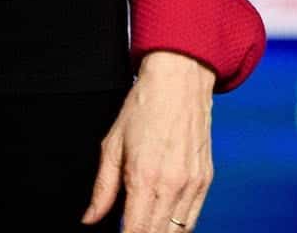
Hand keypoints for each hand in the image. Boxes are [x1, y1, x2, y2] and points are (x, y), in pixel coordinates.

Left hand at [84, 51, 215, 231]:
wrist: (180, 80)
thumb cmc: (144, 107)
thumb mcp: (112, 145)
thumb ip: (102, 189)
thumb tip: (90, 218)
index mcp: (144, 178)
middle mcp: (172, 184)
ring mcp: (192, 182)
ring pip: (178, 232)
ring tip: (145, 230)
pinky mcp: (205, 178)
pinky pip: (193, 217)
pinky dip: (179, 228)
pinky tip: (164, 226)